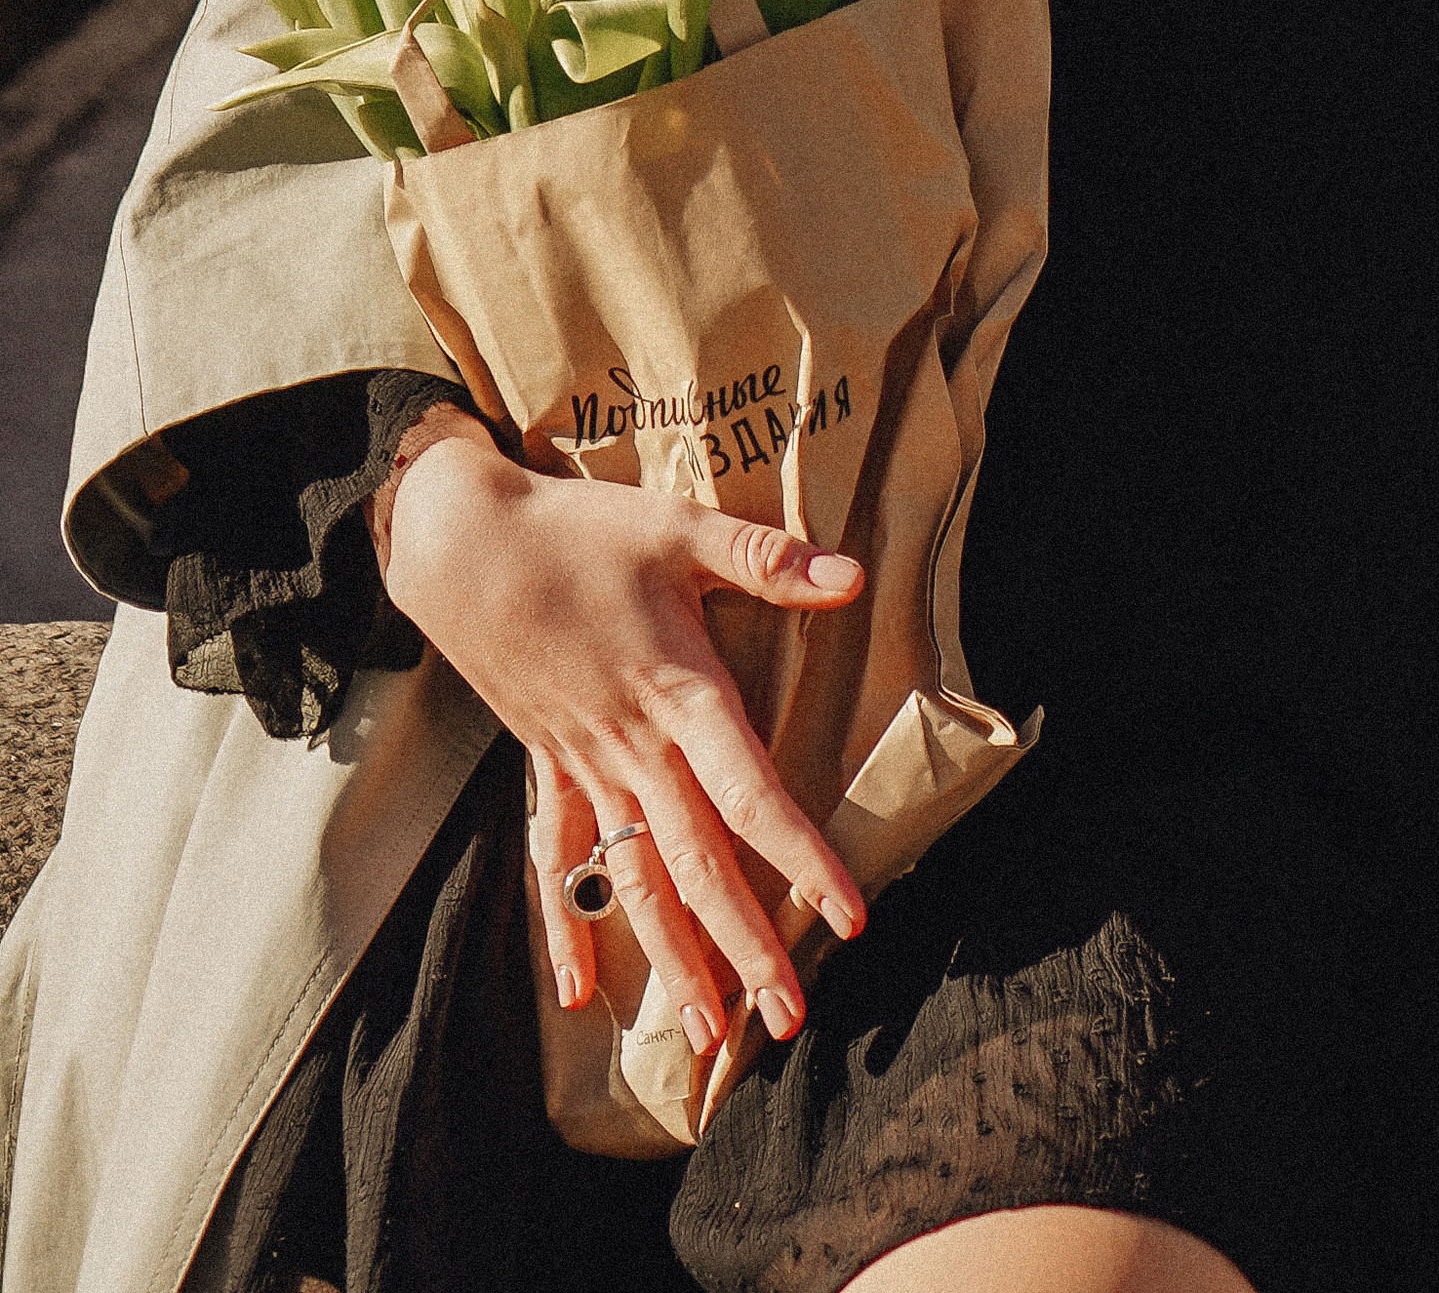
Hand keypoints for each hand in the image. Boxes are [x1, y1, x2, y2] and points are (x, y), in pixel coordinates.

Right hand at [380, 418, 866, 1053]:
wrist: (463, 542)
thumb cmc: (580, 530)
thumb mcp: (679, 528)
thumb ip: (767, 560)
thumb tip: (853, 577)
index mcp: (679, 693)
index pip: (752, 794)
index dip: (802, 857)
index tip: (847, 916)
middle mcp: (634, 747)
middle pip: (698, 864)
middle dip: (746, 944)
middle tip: (788, 1017)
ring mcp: (584, 764)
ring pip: (633, 881)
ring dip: (671, 959)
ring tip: (709, 1032)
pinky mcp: (547, 764)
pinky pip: (556, 861)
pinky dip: (567, 925)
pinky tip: (577, 993)